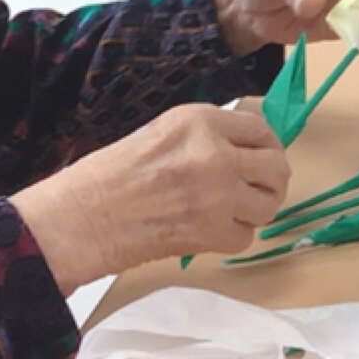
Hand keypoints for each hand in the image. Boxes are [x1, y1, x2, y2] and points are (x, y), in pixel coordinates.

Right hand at [9, 104, 290, 289]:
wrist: (82, 218)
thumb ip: (205, 137)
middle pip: (276, 166)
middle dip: (271, 180)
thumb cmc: (109, 176)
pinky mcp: (213, 233)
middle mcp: (217, 154)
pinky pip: (246, 237)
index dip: (266, 146)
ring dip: (254, 210)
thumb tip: (242, 150)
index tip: (263, 157)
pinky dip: (231, 238)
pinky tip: (208, 232)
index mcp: (200, 121)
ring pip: (268, 204)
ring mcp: (219, 195)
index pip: (260, 129)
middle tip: (258, 189)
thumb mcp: (162, 134)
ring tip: (231, 212)